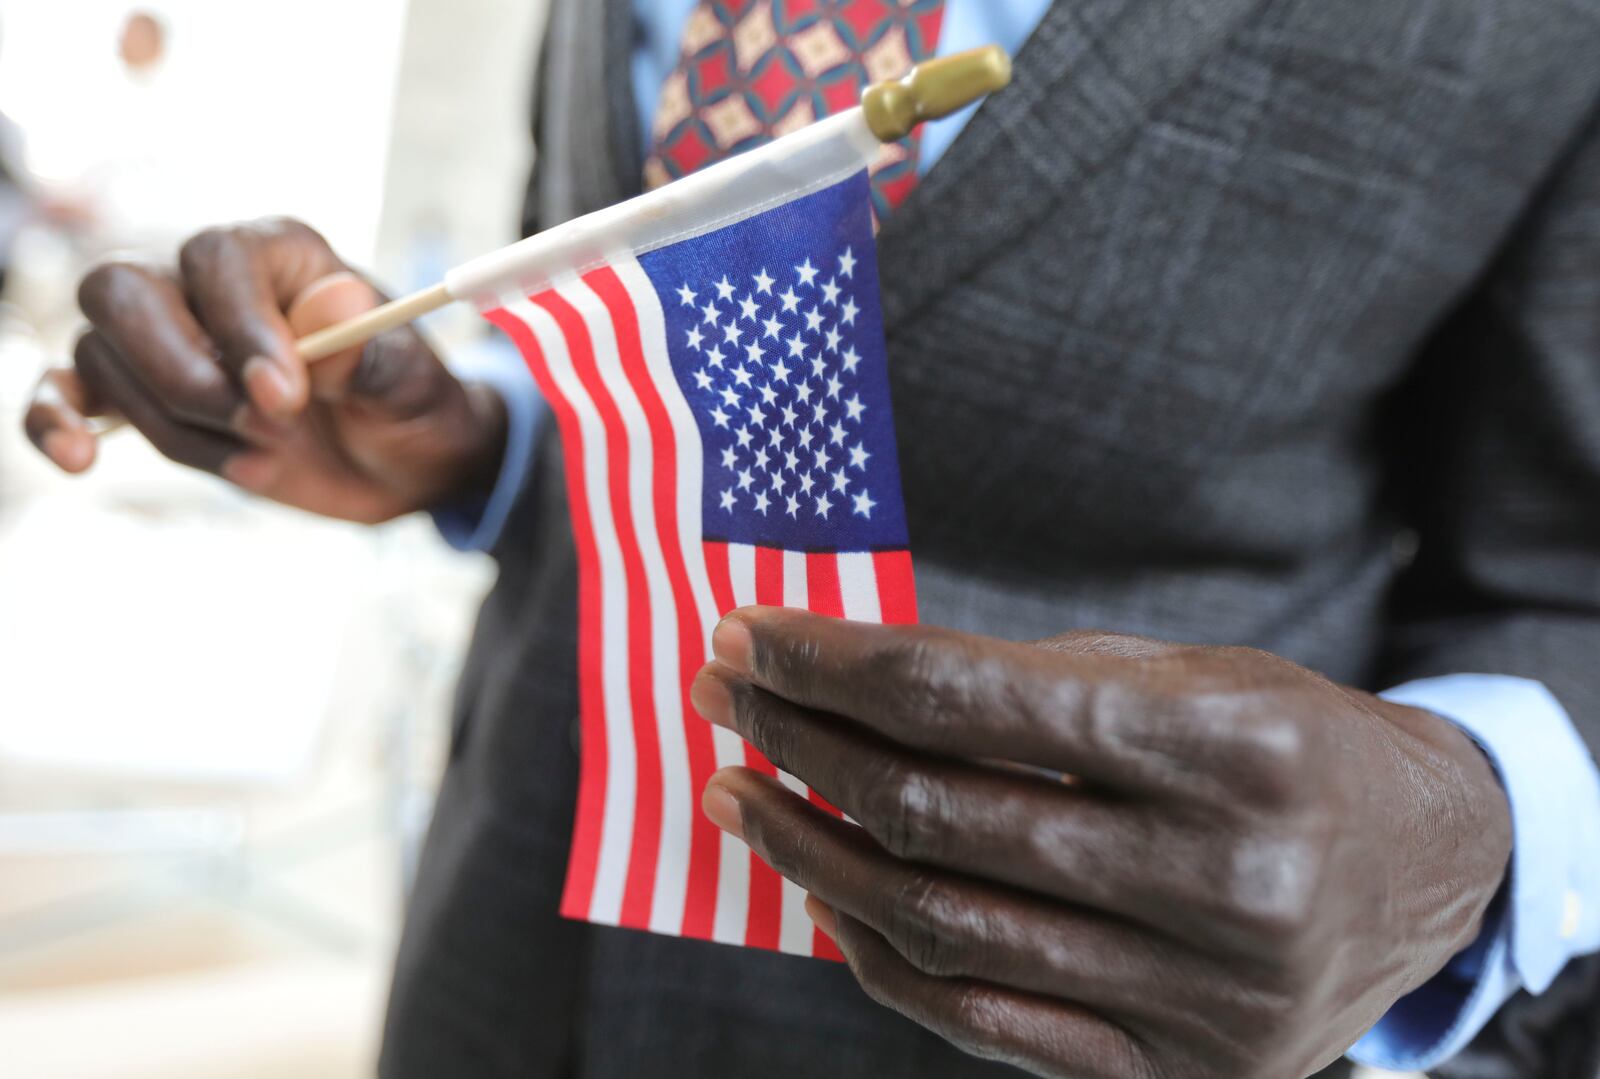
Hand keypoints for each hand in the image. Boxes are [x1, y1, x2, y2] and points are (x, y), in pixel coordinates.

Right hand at [24, 218, 504, 522]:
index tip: (285, 398)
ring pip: (105, 359)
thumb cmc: (409, 404)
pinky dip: (55, 420)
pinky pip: (65, 392)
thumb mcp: (411, 384)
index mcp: (278, 252)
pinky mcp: (142, 397)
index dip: (240, 328)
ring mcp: (165, 338)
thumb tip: (336, 305)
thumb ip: (369, 351)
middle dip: (184, 376)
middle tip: (265, 430)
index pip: (220, 261)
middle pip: (126, 292)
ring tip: (265, 460)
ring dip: (178, 429)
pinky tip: (77, 458)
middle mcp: (206, 281)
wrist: (403, 456)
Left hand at [691, 610, 1511, 1078]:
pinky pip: (984, 1020)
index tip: (747, 635)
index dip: (830, 663)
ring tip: (742, 793)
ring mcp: (1202, 996)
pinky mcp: (1179, 1072)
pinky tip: (822, 896)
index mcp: (1229, 748)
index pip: (965, 698)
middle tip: (725, 698)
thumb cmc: (1291, 745)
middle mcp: (1223, 881)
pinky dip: (883, 959)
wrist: (1432, 868)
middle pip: (936, 813)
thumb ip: (1029, 687)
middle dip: (801, 745)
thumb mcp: (1188, 675)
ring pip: (940, 925)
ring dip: (809, 856)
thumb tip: (844, 681)